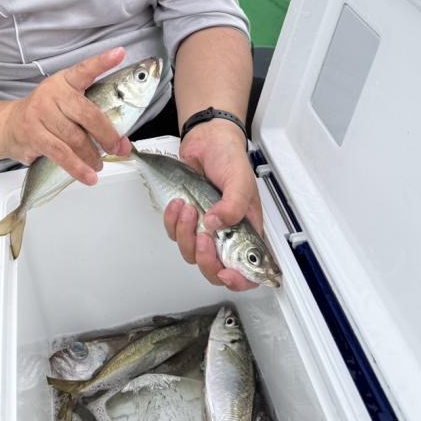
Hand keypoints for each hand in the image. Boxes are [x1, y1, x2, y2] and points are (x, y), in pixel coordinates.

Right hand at [0, 47, 131, 185]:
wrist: (7, 126)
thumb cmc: (45, 115)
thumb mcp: (63, 102)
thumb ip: (87, 112)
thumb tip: (119, 140)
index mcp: (64, 81)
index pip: (85, 70)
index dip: (102, 62)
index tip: (119, 53)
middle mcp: (52, 93)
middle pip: (87, 114)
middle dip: (108, 135)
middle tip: (120, 148)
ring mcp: (40, 113)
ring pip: (75, 138)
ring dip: (93, 156)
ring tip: (100, 164)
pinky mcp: (33, 134)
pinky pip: (61, 154)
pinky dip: (78, 168)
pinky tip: (89, 176)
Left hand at [163, 120, 261, 290]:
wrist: (206, 139)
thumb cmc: (229, 158)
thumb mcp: (239, 181)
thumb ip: (233, 206)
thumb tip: (217, 226)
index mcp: (247, 232)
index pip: (248, 271)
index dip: (239, 280)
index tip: (226, 273)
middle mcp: (227, 235)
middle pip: (215, 269)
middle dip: (206, 258)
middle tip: (203, 237)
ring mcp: (205, 228)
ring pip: (191, 253)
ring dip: (186, 234)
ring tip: (188, 208)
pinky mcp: (186, 219)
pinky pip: (174, 234)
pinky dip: (172, 221)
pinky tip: (178, 204)